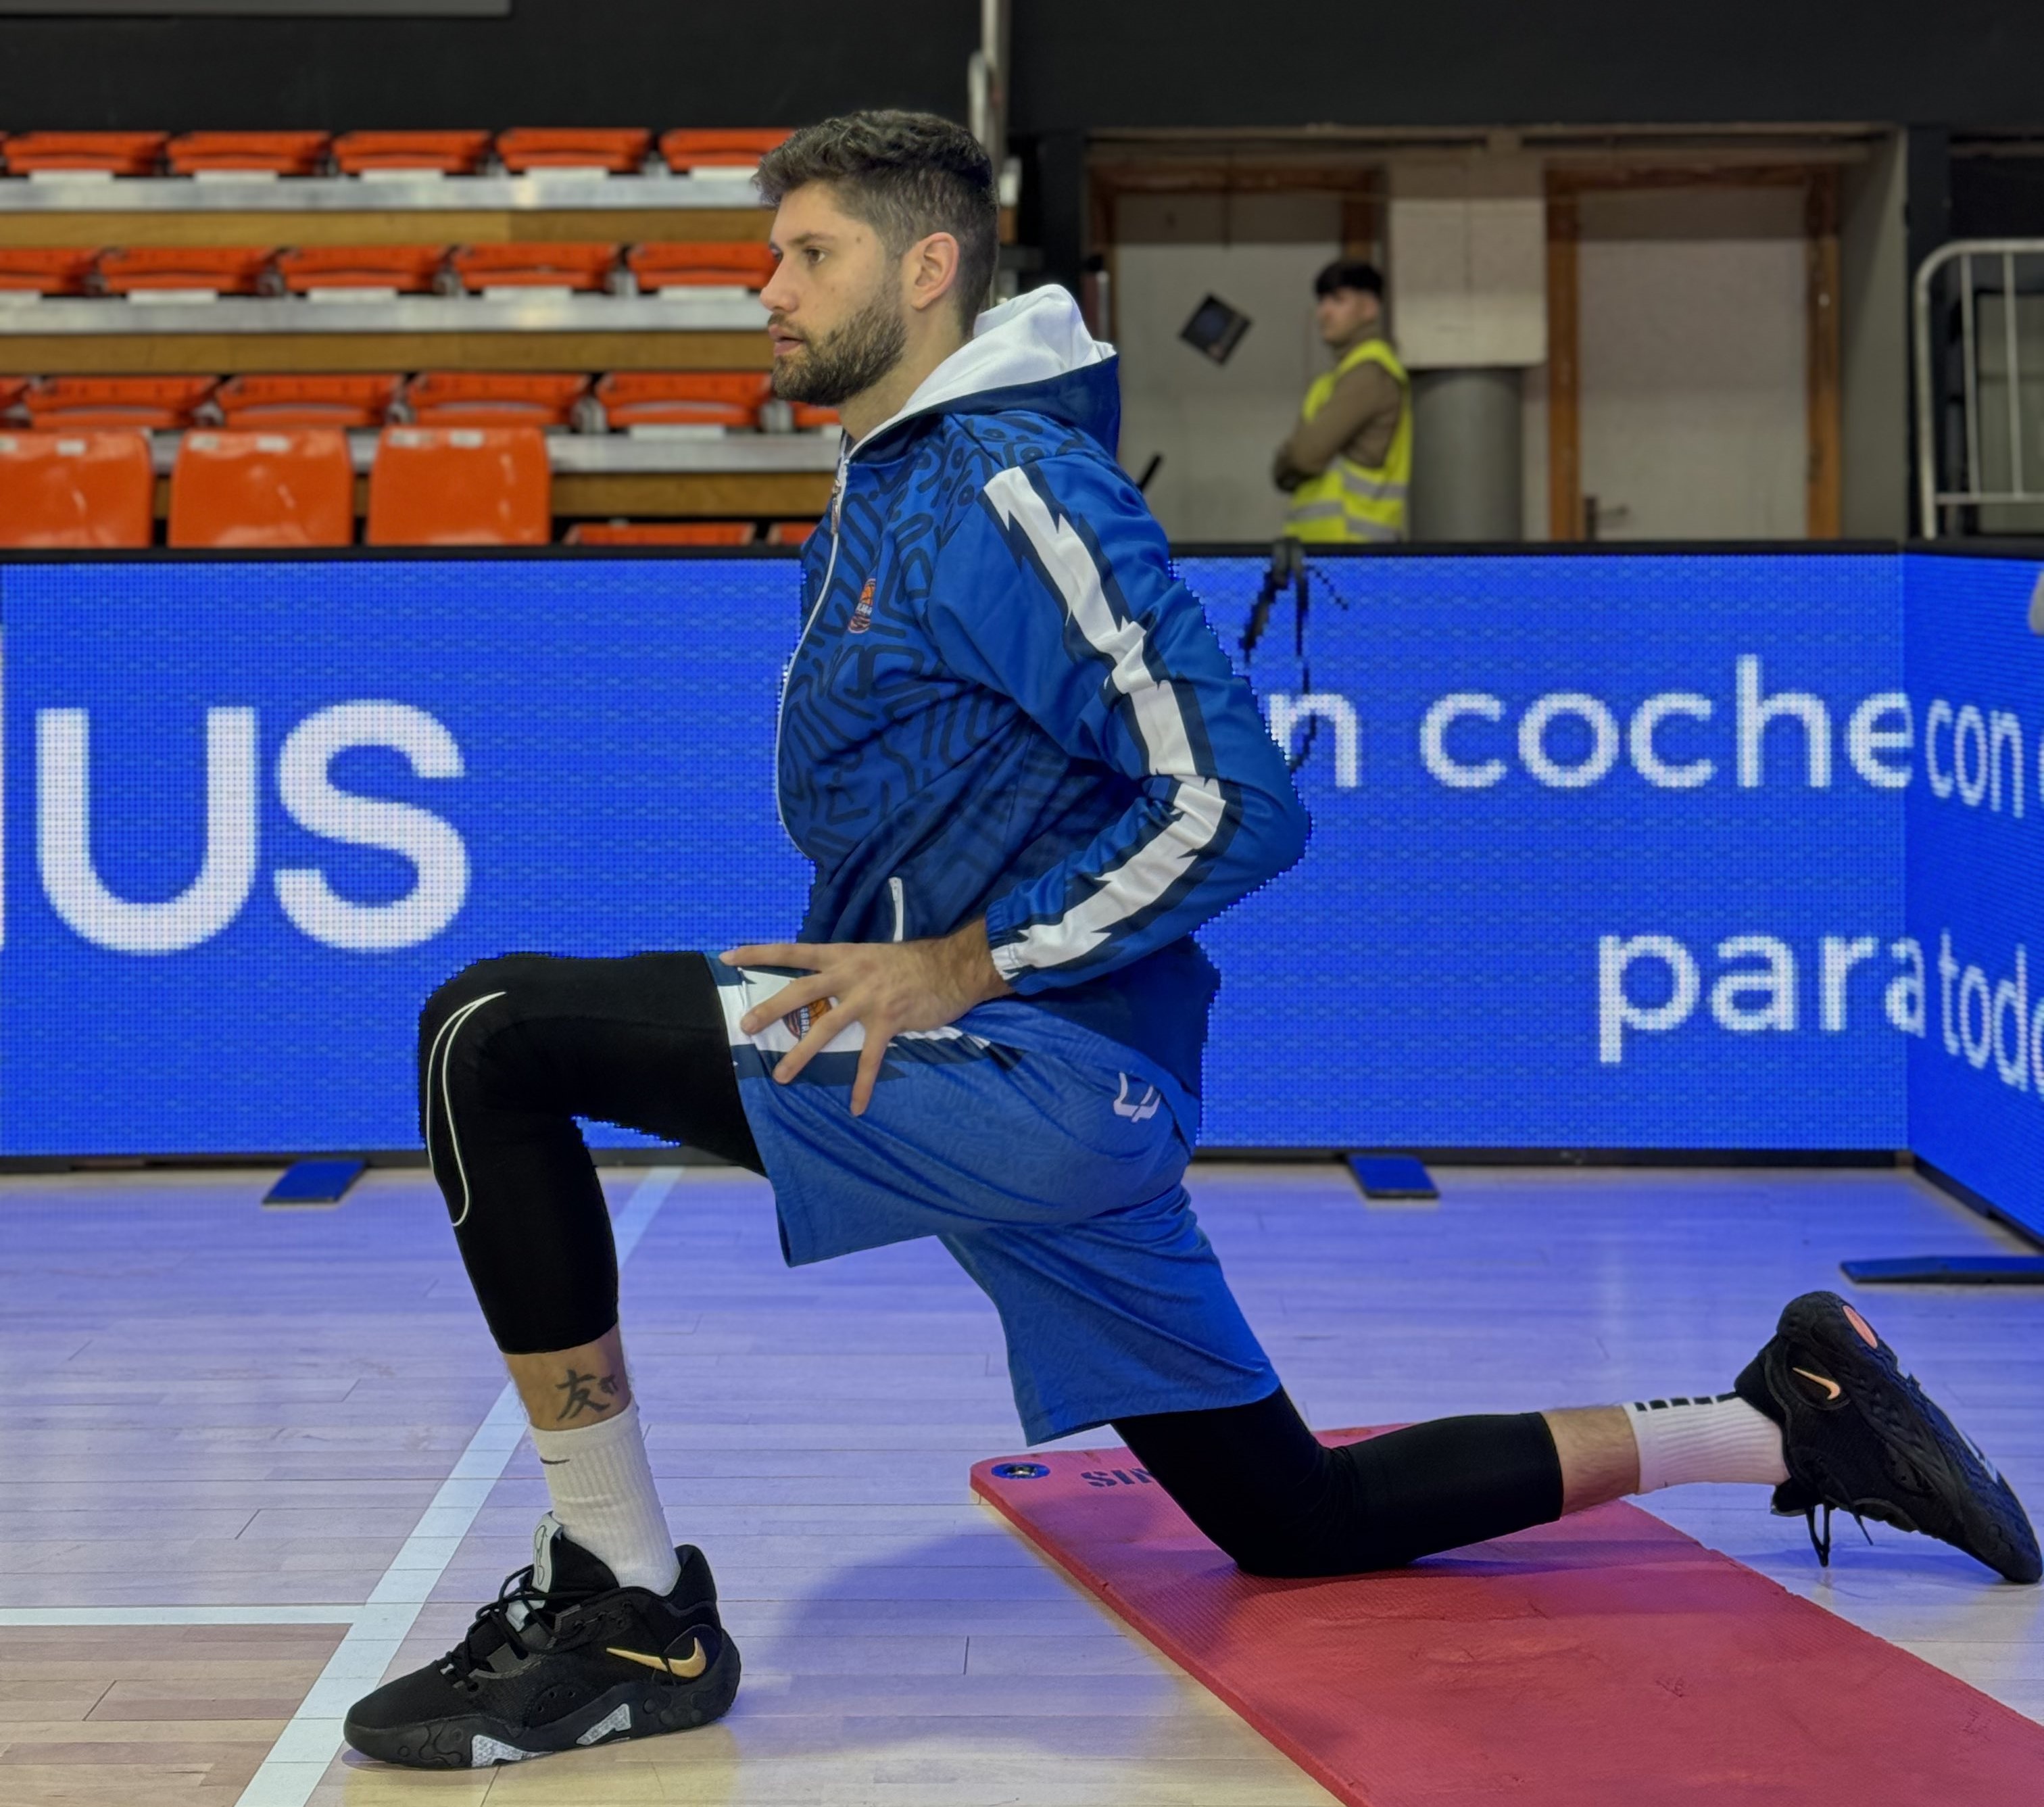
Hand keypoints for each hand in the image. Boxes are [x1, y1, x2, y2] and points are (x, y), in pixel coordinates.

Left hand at [720, 921, 1011, 1115]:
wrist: (954, 965)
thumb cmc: (913, 962)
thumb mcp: (873, 957)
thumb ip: (848, 970)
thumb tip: (825, 984)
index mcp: (843, 955)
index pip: (793, 950)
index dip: (760, 952)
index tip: (729, 956)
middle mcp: (850, 973)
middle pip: (802, 990)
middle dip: (771, 1009)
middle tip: (744, 1026)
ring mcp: (869, 998)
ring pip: (827, 1027)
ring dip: (802, 1054)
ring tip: (781, 1077)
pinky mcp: (889, 1020)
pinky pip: (870, 1057)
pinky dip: (862, 1084)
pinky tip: (856, 1107)